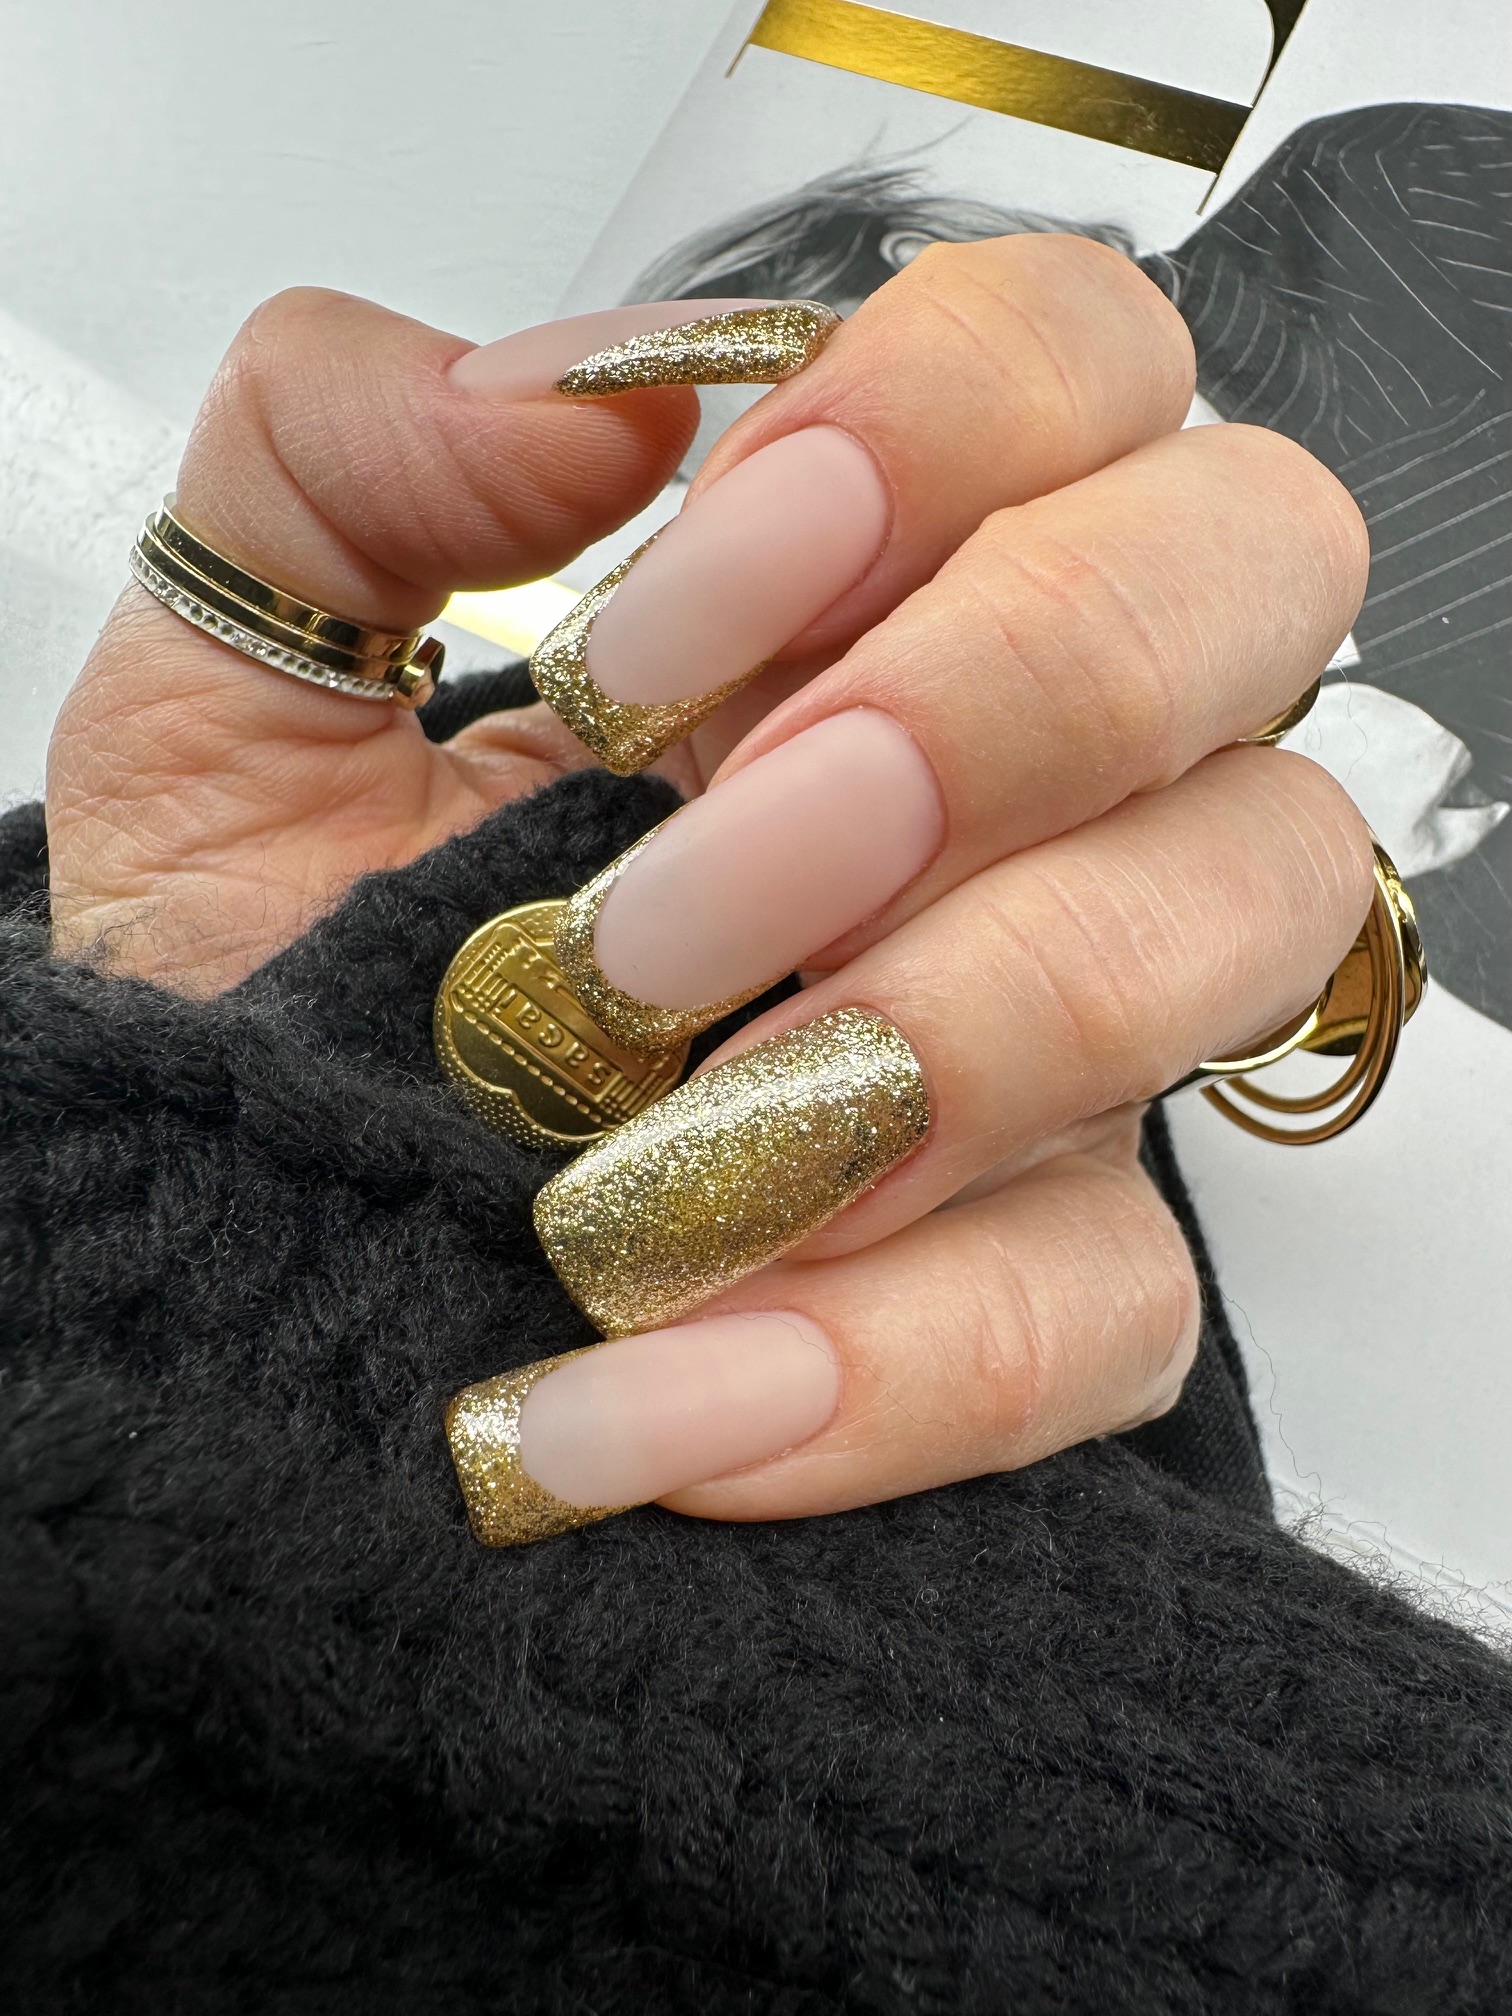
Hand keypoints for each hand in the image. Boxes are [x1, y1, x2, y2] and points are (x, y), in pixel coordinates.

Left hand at [45, 239, 1371, 1536]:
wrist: (256, 1253)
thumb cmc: (275, 967)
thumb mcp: (234, 691)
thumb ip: (335, 460)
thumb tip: (576, 401)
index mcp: (847, 587)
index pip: (1074, 358)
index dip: (931, 429)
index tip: (653, 630)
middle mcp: (1015, 773)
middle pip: (1253, 579)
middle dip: (997, 698)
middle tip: (694, 887)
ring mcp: (1067, 1025)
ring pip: (1242, 919)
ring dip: (956, 1026)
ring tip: (644, 1162)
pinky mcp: (1047, 1280)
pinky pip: (1113, 1306)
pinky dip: (891, 1360)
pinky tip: (664, 1397)